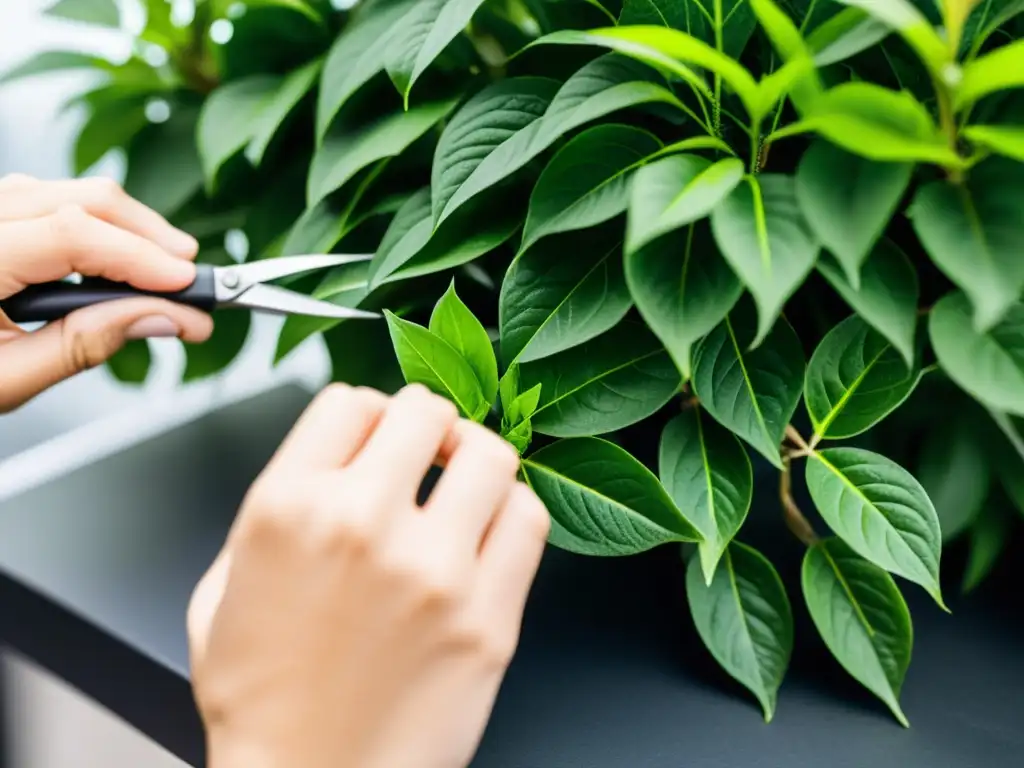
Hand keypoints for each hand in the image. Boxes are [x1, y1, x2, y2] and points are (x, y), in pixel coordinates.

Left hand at [0, 173, 212, 411]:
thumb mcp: (5, 381)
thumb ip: (85, 345)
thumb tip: (161, 318)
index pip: (70, 236)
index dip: (139, 257)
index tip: (187, 285)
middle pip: (81, 199)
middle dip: (148, 235)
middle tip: (192, 278)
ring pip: (69, 193)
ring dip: (128, 228)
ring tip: (164, 271)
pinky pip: (51, 203)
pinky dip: (97, 227)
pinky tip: (118, 260)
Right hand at [187, 383, 549, 767]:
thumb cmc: (263, 701)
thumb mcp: (221, 589)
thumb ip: (276, 505)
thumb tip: (333, 457)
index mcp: (286, 509)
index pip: (349, 401)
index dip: (368, 415)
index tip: (378, 437)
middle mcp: (360, 524)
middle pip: (424, 411)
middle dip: (426, 425)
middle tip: (428, 452)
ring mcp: (432, 570)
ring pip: (489, 454)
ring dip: (477, 459)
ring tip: (466, 483)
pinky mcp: (488, 618)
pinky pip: (529, 519)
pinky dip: (514, 510)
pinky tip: (491, 529)